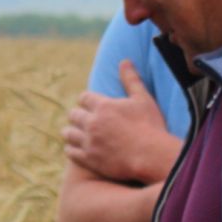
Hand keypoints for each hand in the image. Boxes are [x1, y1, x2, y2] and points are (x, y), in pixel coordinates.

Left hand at [64, 61, 181, 184]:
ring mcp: (89, 142)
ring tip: (74, 134)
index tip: (89, 104)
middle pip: (73, 115)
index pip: (84, 98)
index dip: (86, 101)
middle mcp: (92, 123)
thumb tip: (124, 61)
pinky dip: (71, 149)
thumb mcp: (143, 99)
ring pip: (68, 134)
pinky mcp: (89, 159)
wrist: (152, 156)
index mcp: (103, 106)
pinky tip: (76, 149)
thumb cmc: (150, 126)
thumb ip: (131, 79)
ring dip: (71, 132)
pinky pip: (70, 152)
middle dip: (77, 116)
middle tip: (81, 119)